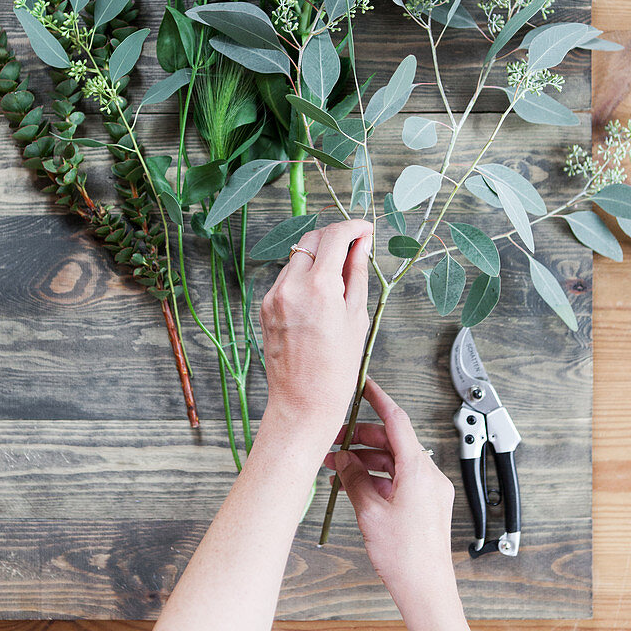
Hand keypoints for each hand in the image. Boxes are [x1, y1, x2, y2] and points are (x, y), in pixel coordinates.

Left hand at [259, 219, 371, 446]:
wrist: (302, 403)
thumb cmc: (337, 368)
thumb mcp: (357, 318)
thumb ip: (357, 274)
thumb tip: (362, 244)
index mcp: (320, 287)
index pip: (335, 235)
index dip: (354, 227)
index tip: (366, 230)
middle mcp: (292, 285)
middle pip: (313, 238)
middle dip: (335, 237)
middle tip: (355, 249)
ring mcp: (274, 295)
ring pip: (298, 256)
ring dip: (318, 257)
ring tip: (338, 281)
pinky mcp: (264, 305)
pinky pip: (286, 277)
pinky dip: (303, 276)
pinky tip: (318, 298)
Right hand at [325, 377, 459, 626]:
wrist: (426, 591)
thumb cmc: (405, 556)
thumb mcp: (370, 511)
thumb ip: (354, 478)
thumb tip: (343, 458)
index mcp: (418, 469)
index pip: (397, 420)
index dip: (379, 399)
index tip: (364, 385)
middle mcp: (428, 474)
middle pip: (392, 441)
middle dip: (361, 437)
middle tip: (334, 439)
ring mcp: (429, 490)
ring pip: (394, 460)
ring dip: (366, 459)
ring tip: (337, 465)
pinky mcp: (426, 504)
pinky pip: (400, 478)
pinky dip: (378, 476)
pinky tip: (355, 483)